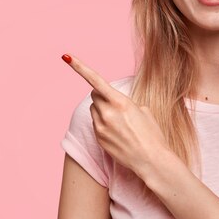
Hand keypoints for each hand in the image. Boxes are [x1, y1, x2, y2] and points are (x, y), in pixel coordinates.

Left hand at [61, 53, 168, 179]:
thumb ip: (125, 102)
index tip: (67, 57)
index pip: (95, 80)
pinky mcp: (98, 138)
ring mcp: (101, 127)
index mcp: (120, 102)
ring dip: (102, 110)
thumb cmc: (152, 134)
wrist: (151, 161)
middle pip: (94, 95)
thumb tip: (113, 102)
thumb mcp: (143, 110)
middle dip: (102, 96)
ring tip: (120, 122)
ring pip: (94, 109)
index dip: (79, 67)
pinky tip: (117, 133)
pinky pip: (96, 124)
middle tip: (116, 104)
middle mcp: (107, 113)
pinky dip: (103, 124)